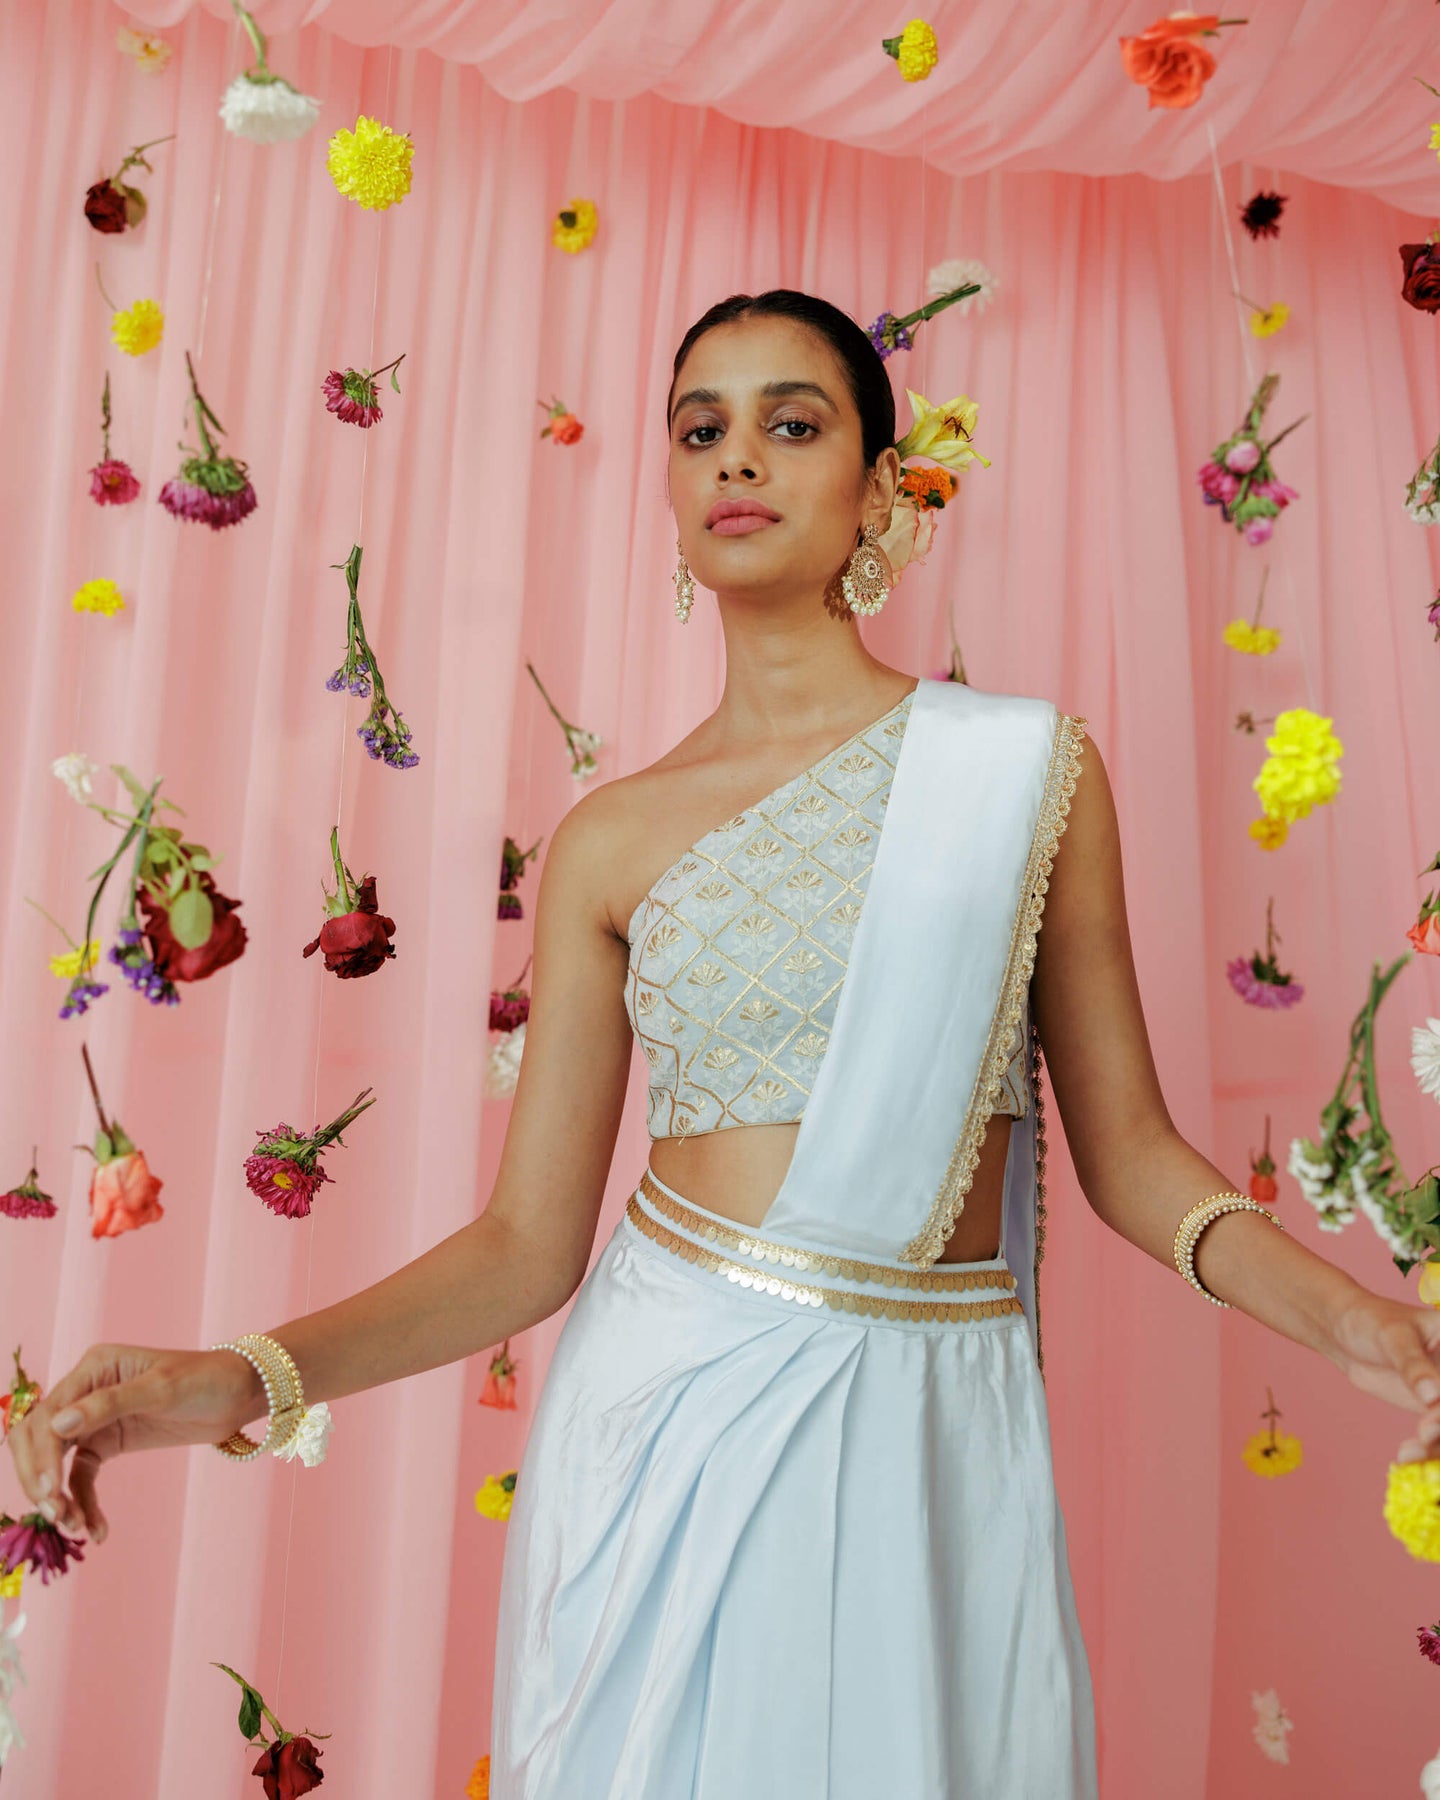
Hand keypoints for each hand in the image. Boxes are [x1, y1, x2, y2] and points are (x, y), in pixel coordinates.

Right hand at [4, 1344, 263, 1543]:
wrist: (239, 1394)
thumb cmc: (205, 1378)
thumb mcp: (162, 1388)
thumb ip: (111, 1403)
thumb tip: (58, 1423)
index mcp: (94, 1368)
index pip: (48, 1415)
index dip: (43, 1454)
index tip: (49, 1489)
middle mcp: (86, 1391)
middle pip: (39, 1439)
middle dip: (39, 1477)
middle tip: (54, 1513)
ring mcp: (95, 1419)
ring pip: (55, 1461)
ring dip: (56, 1495)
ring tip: (72, 1525)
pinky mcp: (108, 1443)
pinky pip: (82, 1477)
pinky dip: (82, 1503)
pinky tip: (95, 1529)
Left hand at [1327, 1292, 1439, 1460]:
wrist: (1344, 1333)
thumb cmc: (1371, 1322)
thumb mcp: (1392, 1337)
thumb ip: (1412, 1365)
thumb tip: (1433, 1396)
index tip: (1435, 1414)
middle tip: (1425, 1432)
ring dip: (1438, 1445)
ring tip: (1412, 1450)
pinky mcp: (1434, 1410)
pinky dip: (1429, 1449)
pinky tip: (1407, 1455)